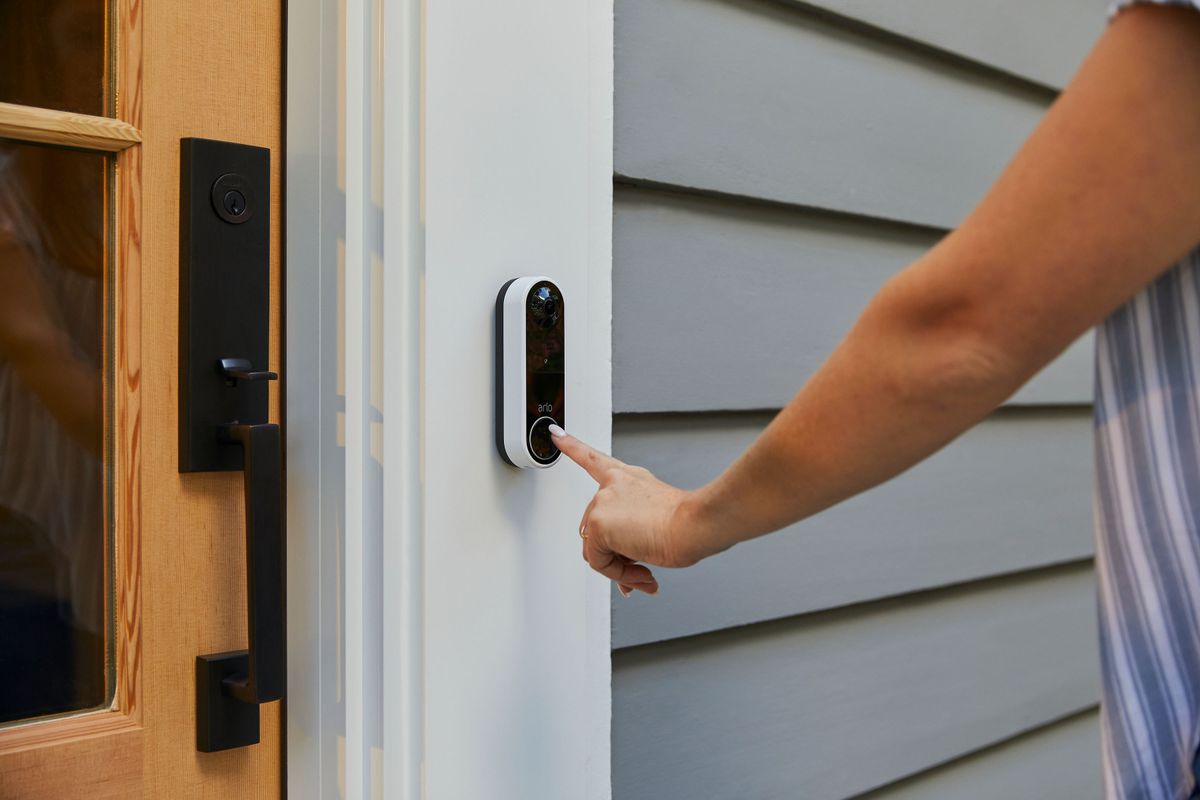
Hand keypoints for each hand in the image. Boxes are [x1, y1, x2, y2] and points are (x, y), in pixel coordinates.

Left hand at [551, 425, 711, 596]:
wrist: (694, 524)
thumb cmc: (688, 522)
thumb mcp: (657, 522)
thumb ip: (634, 539)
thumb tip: (631, 567)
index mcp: (628, 479)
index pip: (593, 459)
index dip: (572, 446)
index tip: (555, 434)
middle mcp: (613, 485)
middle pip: (596, 529)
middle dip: (617, 555)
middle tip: (641, 569)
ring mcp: (602, 502)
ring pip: (597, 550)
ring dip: (620, 568)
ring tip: (646, 572)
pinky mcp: (597, 524)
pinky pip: (599, 562)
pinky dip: (618, 573)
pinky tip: (642, 571)